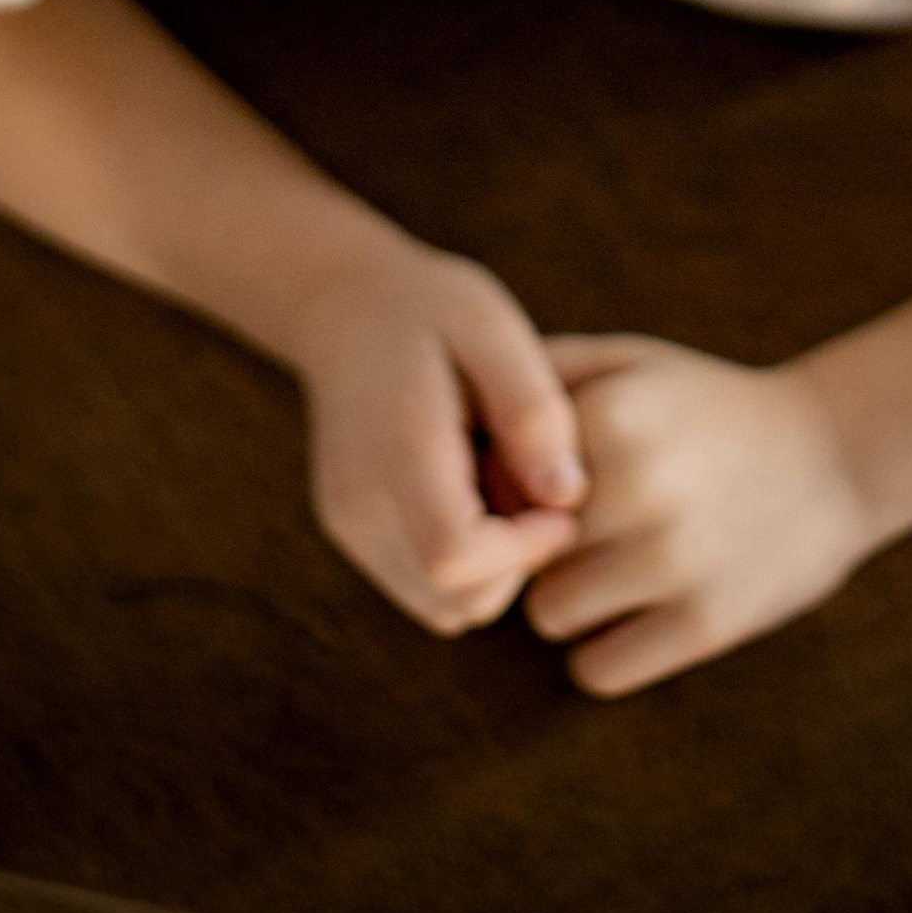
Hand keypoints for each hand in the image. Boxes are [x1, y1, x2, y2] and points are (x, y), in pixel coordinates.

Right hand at [291, 244, 586, 637]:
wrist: (343, 305)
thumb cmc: (432, 310)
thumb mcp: (494, 330)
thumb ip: (533, 411)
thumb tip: (568, 498)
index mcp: (396, 451)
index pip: (455, 558)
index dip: (525, 549)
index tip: (561, 500)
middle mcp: (360, 505)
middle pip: (457, 600)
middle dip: (517, 561)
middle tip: (534, 484)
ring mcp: (350, 527)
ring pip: (444, 607)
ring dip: (493, 567)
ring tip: (500, 483)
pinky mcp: (351, 533)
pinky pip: (423, 587)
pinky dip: (462, 562)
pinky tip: (471, 492)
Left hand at [524, 335, 869, 697]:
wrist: (839, 453)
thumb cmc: (710, 407)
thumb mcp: (633, 363)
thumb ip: (542, 378)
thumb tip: (454, 419)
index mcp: (611, 417)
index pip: (494, 484)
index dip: (507, 492)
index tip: (537, 491)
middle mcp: (637, 489)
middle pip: (514, 551)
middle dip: (536, 547)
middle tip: (578, 533)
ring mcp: (673, 563)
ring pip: (549, 615)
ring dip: (570, 600)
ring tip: (612, 569)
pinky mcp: (705, 626)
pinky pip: (598, 669)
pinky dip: (607, 650)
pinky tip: (637, 614)